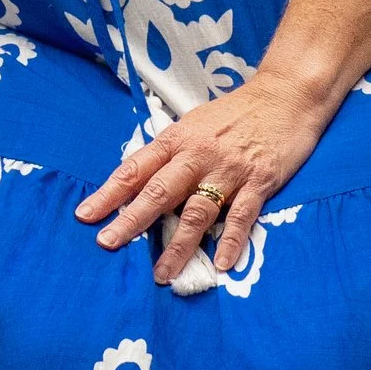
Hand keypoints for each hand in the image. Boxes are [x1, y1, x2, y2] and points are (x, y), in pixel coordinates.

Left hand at [74, 74, 326, 282]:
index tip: (85, 215)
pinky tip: (221, 264)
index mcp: (177, 139)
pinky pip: (243, 216)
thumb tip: (140, 180)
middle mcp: (198, 154)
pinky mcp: (260, 181)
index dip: (109, 192)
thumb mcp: (194, 124)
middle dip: (131, 220)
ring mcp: (229, 169)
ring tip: (162, 274)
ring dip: (178, 244)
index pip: (136, 169)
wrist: (285, 95)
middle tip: (108, 244)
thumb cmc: (235, 112)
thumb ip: (171, 153)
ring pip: (198, 211)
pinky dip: (232, 241)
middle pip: (159, 191)